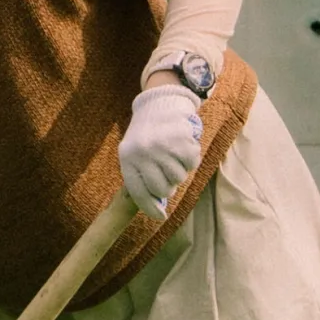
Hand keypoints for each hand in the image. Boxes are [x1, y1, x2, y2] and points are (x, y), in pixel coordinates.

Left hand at [117, 72, 204, 215]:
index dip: (150, 209)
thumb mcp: (134, 153)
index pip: (139, 194)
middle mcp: (143, 153)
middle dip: (168, 184)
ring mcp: (162, 146)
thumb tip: (159, 212)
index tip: (160, 216)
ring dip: (180, 170)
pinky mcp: (179, 138)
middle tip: (167, 170)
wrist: (158, 102)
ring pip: (179, 177)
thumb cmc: (146, 134)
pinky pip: (192, 164)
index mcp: (127, 158)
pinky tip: (183, 148)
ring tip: (173, 155)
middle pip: (163, 189)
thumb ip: (143, 179)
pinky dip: (191, 159)